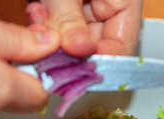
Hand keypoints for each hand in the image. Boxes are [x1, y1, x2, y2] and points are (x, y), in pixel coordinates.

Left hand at [26, 0, 142, 56]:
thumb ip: (70, 16)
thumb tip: (77, 51)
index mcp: (126, 1)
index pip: (121, 46)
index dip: (98, 60)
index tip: (73, 67)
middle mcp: (110, 9)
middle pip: (95, 46)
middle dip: (68, 49)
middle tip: (47, 47)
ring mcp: (89, 8)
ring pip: (74, 39)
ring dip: (53, 37)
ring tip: (39, 19)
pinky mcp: (70, 7)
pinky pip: (61, 26)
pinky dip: (47, 25)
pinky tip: (37, 12)